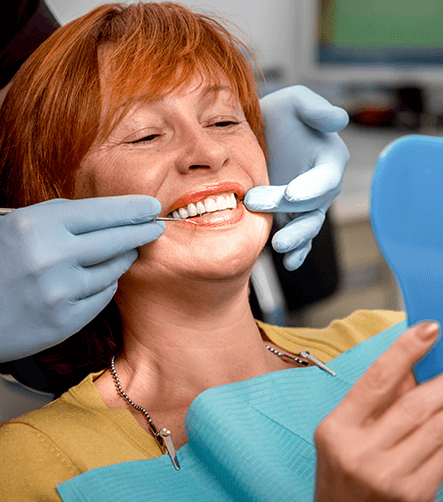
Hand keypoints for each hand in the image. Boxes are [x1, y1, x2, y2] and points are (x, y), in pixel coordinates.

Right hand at [0, 196, 164, 361]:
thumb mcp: (19, 227)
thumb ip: (62, 218)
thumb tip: (112, 214)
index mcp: (37, 226)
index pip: (101, 212)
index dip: (132, 208)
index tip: (152, 206)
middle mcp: (50, 258)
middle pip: (116, 240)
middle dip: (142, 231)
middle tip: (156, 227)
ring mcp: (59, 292)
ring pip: (113, 270)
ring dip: (123, 258)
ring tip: (127, 251)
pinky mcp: (65, 321)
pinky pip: (102, 296)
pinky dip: (105, 285)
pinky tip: (101, 278)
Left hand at [245, 86, 349, 269]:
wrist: (258, 134)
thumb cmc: (280, 115)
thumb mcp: (295, 102)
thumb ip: (316, 110)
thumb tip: (339, 119)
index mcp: (329, 159)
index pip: (326, 178)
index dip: (312, 187)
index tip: (292, 194)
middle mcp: (321, 186)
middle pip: (313, 206)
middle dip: (290, 212)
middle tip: (257, 205)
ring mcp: (307, 205)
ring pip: (308, 226)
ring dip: (296, 239)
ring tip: (279, 246)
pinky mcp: (291, 217)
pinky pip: (299, 237)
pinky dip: (297, 252)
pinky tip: (289, 262)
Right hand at [314, 322, 442, 501]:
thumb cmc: (341, 473)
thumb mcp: (345, 431)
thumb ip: (376, 399)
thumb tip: (411, 367)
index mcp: (337, 428)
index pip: (376, 379)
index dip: (404, 350)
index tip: (428, 329)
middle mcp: (361, 452)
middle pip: (414, 404)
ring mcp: (389, 476)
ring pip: (438, 428)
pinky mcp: (414, 495)